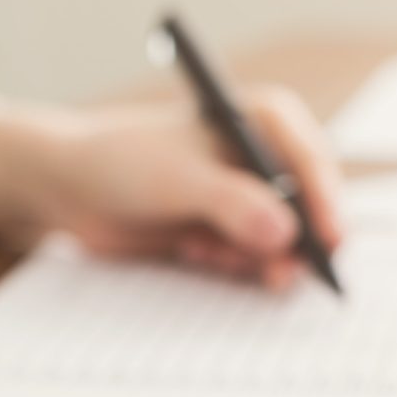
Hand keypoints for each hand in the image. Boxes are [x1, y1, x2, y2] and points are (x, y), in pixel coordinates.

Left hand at [0, 88, 343, 288]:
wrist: (66, 186)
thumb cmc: (119, 161)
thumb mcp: (179, 180)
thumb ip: (233, 205)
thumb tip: (285, 234)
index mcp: (262, 121)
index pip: (311, 161)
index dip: (326, 203)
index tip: (330, 241)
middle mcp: (260, 160)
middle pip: (305, 209)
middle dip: (294, 245)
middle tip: (281, 275)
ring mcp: (243, 200)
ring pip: (279, 243)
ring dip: (253, 259)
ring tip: (207, 254)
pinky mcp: (222, 233)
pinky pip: (249, 262)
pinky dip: (230, 267)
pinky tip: (193, 254)